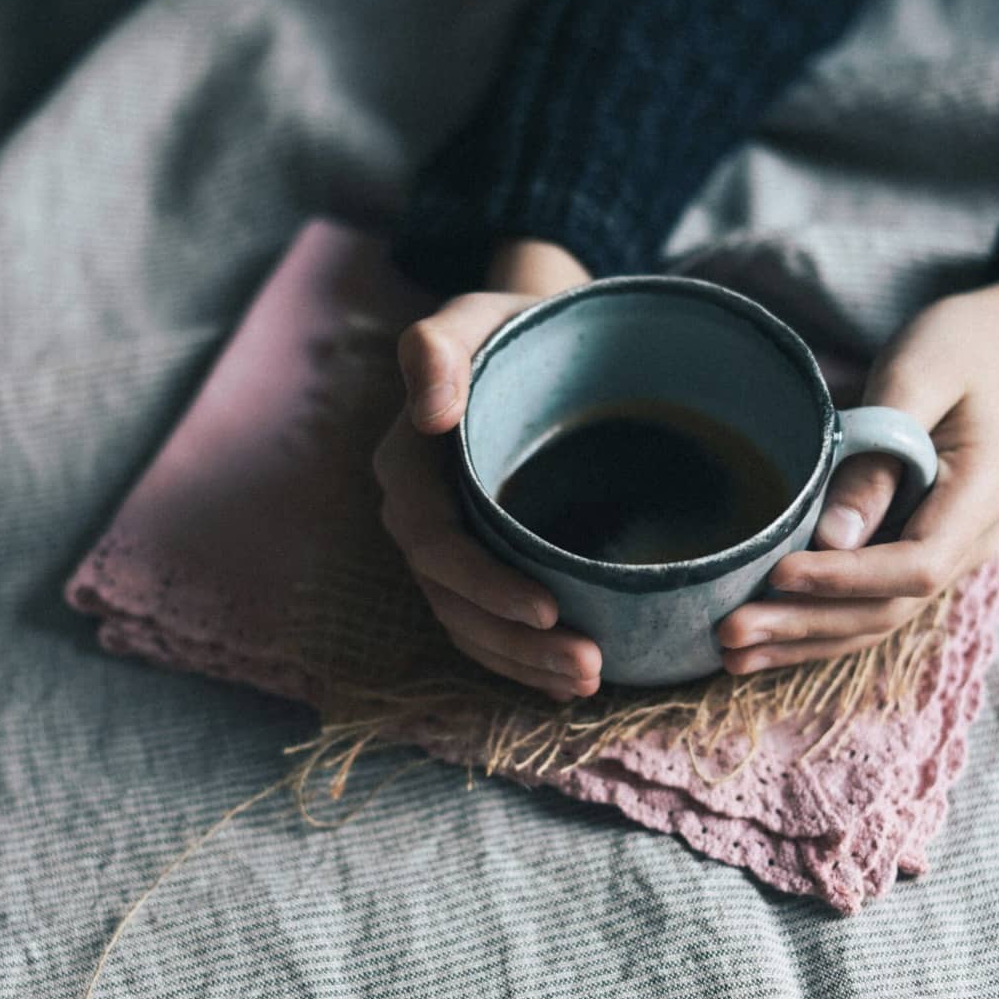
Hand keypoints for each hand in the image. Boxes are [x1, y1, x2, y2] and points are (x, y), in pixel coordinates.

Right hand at [373, 239, 602, 699]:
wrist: (538, 343)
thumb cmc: (514, 327)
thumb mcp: (479, 317)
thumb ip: (441, 346)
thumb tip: (428, 409)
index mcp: (410, 465)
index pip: (434, 543)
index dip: (484, 585)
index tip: (549, 611)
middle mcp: (420, 514)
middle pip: (452, 599)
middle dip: (514, 644)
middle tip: (588, 667)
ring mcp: (448, 546)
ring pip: (469, 624)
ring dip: (523, 663)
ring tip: (588, 681)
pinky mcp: (479, 563)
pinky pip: (485, 625)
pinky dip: (522, 658)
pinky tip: (568, 679)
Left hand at [719, 276, 998, 672]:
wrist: (993, 354)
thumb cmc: (954, 351)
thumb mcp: (917, 379)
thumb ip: (880, 456)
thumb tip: (834, 539)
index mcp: (977, 499)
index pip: (914, 566)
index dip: (845, 579)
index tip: (780, 573)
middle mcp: (965, 543)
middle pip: (884, 609)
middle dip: (805, 624)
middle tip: (731, 631)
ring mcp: (938, 557)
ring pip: (869, 621)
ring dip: (798, 642)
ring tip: (730, 654)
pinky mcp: (904, 559)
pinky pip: (859, 607)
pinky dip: (808, 629)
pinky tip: (757, 646)